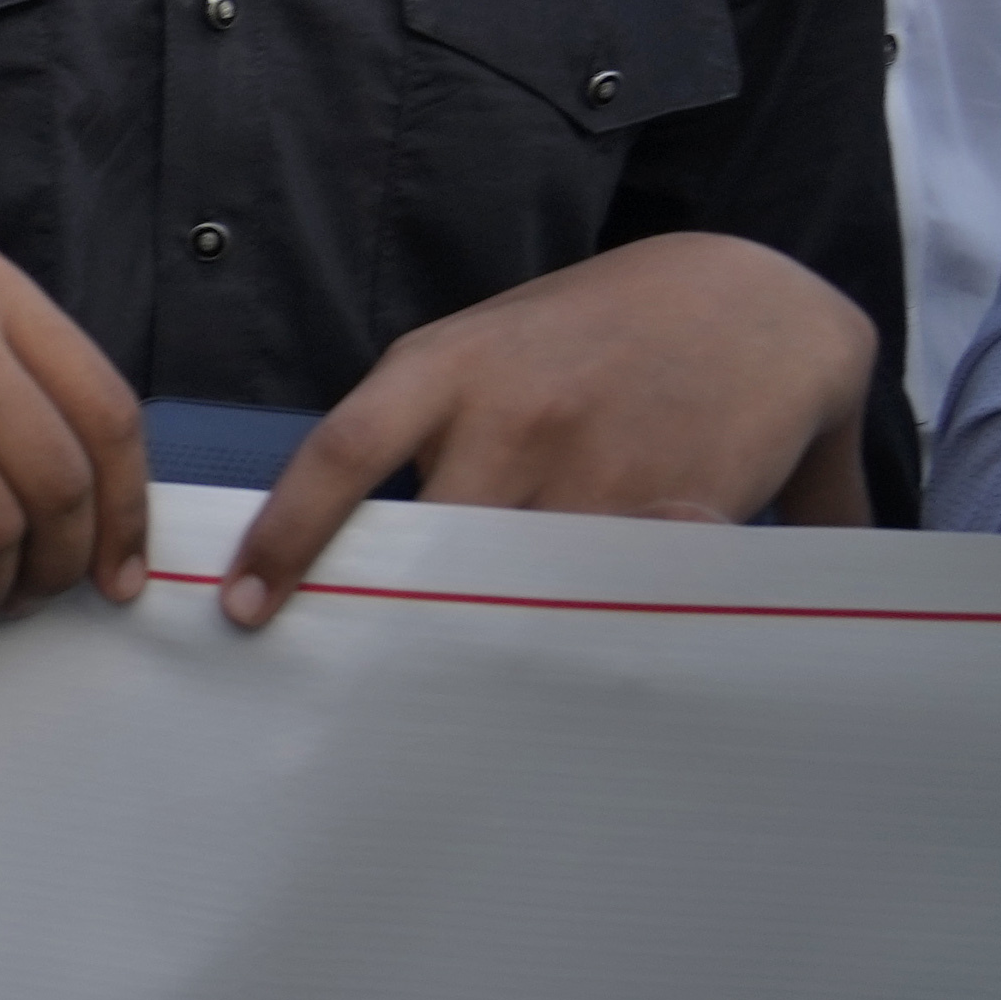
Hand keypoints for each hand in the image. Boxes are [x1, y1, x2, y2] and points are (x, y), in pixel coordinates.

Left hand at [223, 231, 874, 623]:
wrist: (755, 294)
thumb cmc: (594, 336)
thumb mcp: (491, 348)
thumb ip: (419, 429)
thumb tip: (338, 541)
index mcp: (447, 367)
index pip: (341, 455)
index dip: (285, 536)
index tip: (245, 610)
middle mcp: (513, 414)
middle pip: (431, 544)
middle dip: (398, 614)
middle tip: (355, 685)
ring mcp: (596, 464)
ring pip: (516, 586)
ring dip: (490, 640)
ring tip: (457, 704)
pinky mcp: (678, 508)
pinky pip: (613, 596)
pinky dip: (590, 633)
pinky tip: (574, 675)